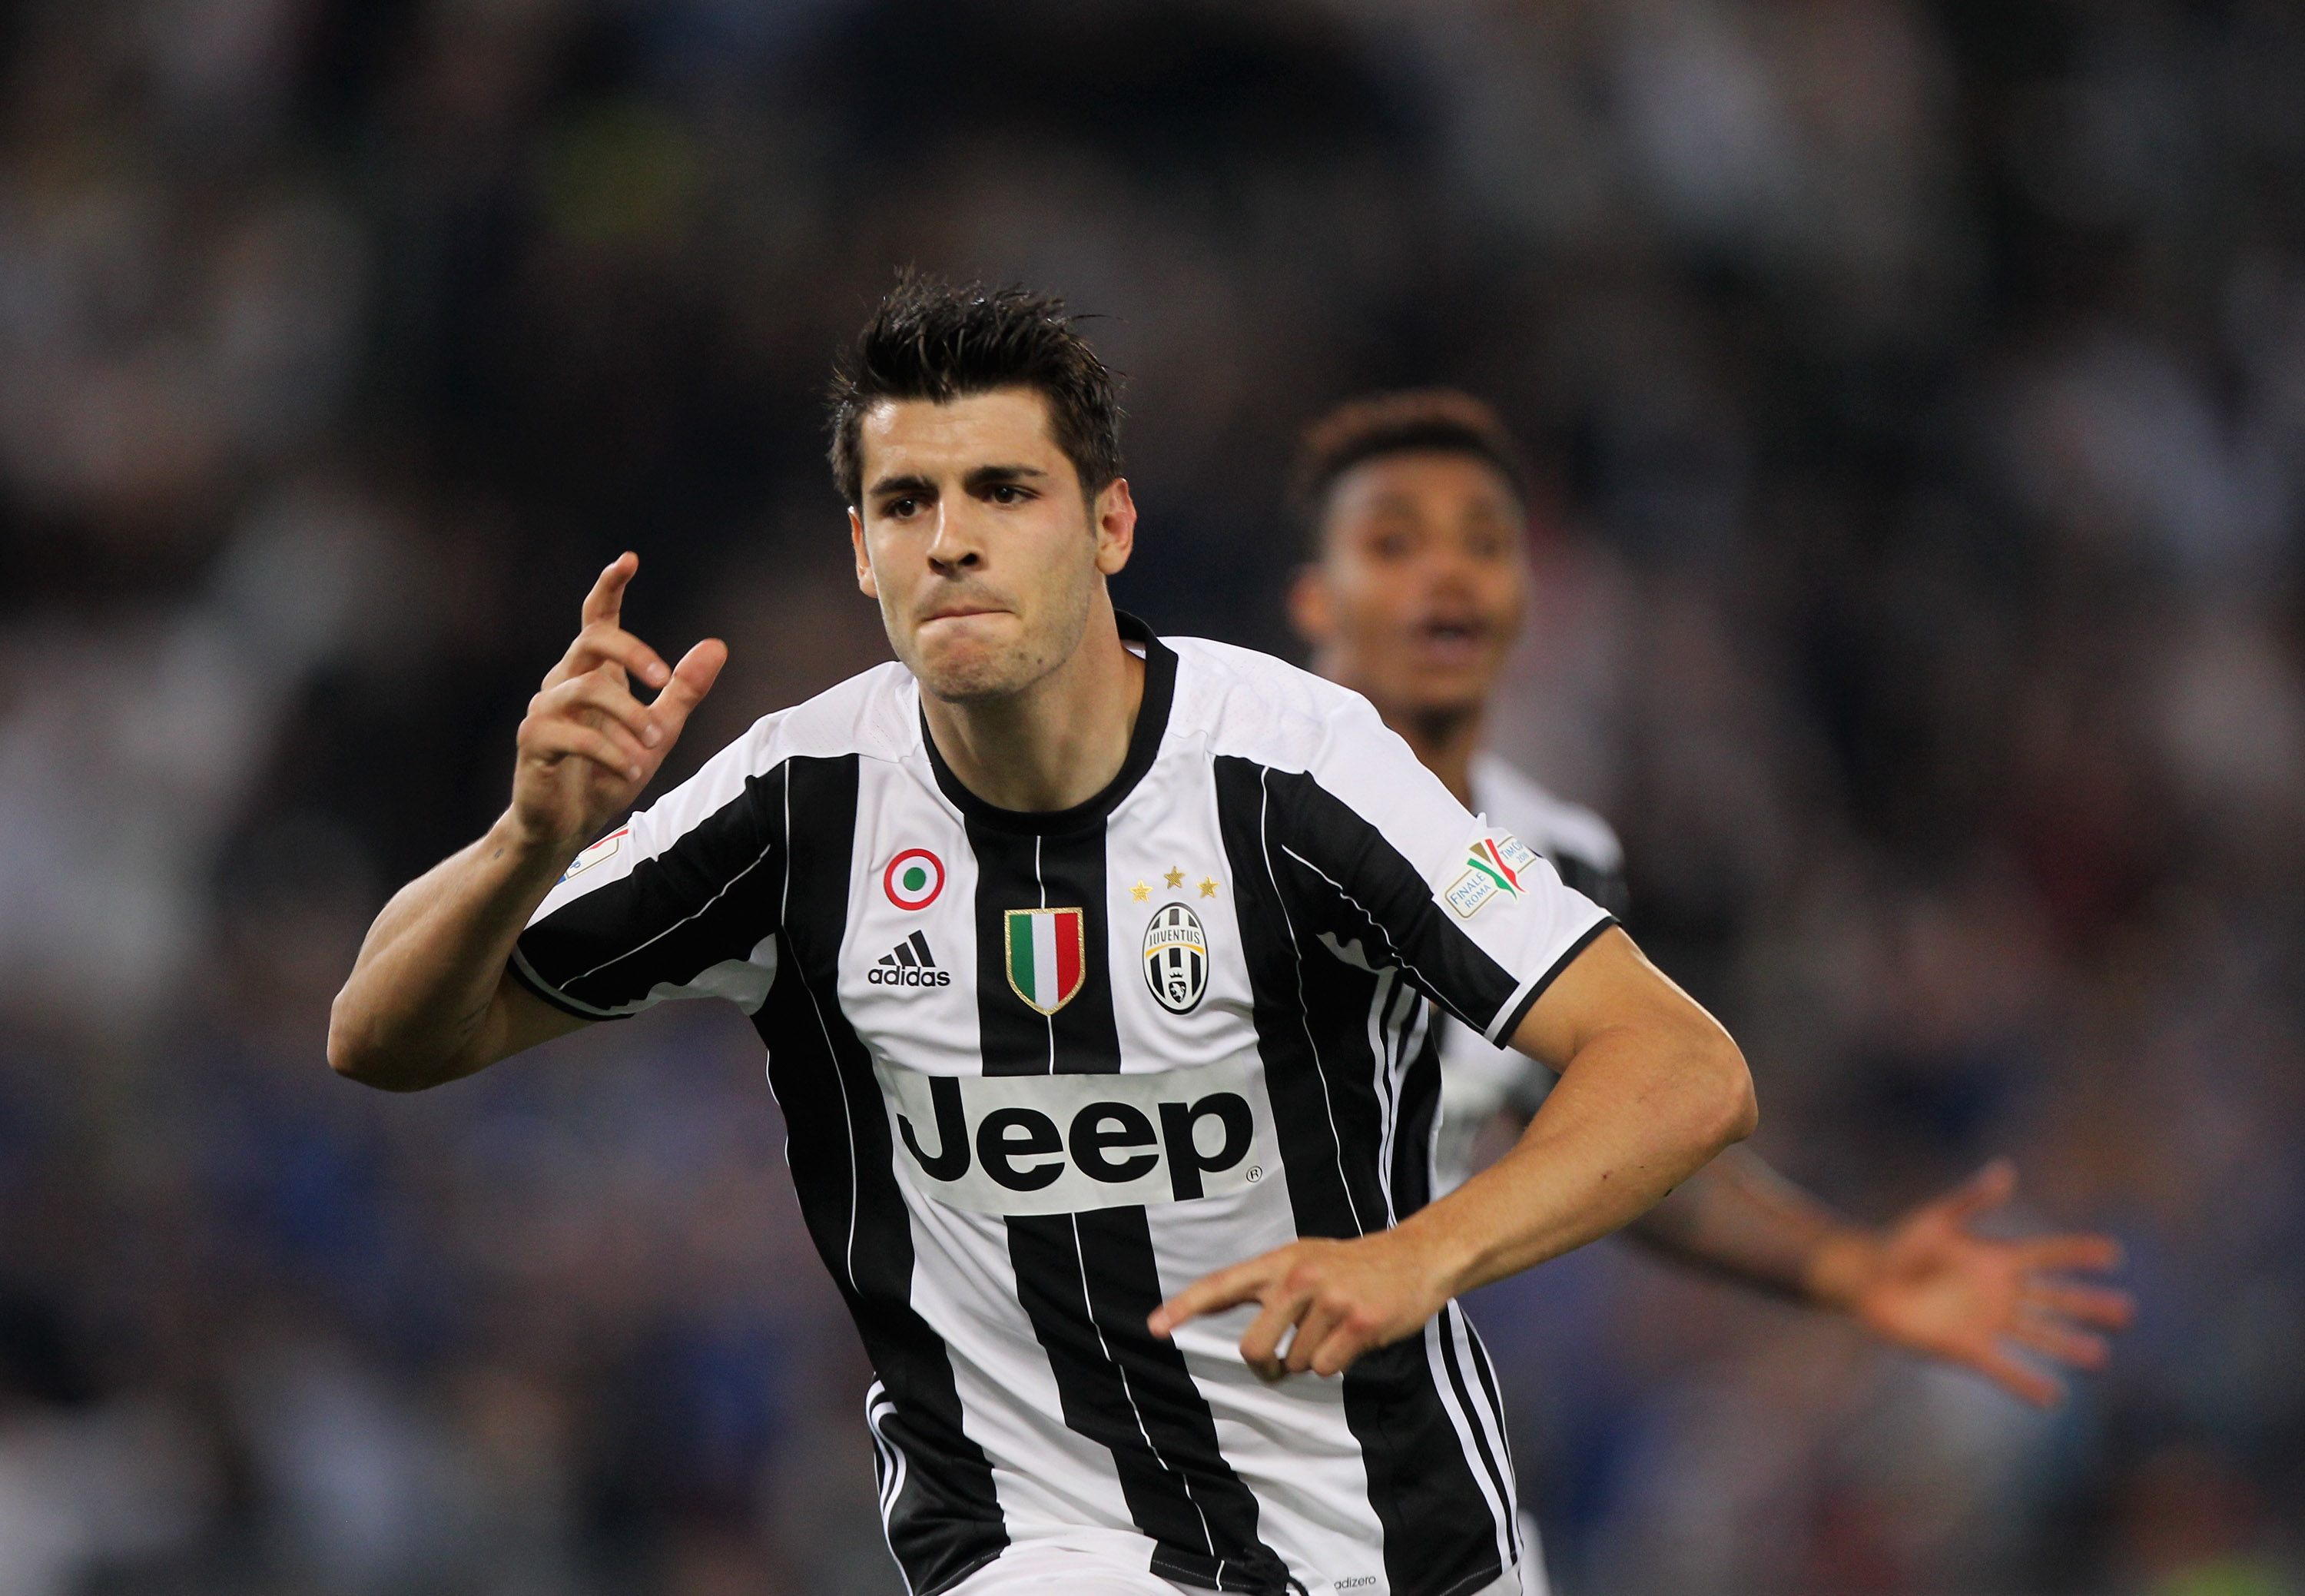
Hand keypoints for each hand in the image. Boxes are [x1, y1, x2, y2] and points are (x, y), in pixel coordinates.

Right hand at [513, 553, 726, 855]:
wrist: (568, 825)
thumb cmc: (608, 772)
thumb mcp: (658, 731)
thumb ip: (683, 691)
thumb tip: (717, 645)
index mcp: (594, 673)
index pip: (598, 618)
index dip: (610, 587)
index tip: (629, 560)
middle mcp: (565, 681)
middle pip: (593, 638)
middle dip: (634, 651)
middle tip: (664, 679)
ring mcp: (545, 709)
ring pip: (587, 688)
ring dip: (629, 715)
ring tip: (652, 744)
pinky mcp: (534, 740)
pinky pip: (574, 735)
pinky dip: (610, 752)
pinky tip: (631, 769)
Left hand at [1148, 1232, 1449, 1378]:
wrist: (1414, 1258)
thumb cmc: (1351, 1267)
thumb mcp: (1303, 1261)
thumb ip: (1268, 1287)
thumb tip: (1234, 1327)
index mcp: (1279, 1262)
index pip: (1220, 1285)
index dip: (1183, 1307)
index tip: (1154, 1327)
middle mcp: (1298, 1277)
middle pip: (1254, 1347)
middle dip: (1265, 1366)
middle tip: (1278, 1365)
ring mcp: (1328, 1300)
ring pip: (1295, 1363)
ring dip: (1312, 1358)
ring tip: (1336, 1329)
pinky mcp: (1357, 1323)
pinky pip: (1326, 1368)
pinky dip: (1338, 1363)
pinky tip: (1355, 1337)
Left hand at [1812, 1159, 2133, 1405]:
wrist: (1865, 1280)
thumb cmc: (1898, 1243)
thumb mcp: (1936, 1218)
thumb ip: (1972, 1198)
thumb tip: (2005, 1169)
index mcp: (1996, 1258)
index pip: (2047, 1254)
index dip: (2078, 1253)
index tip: (2114, 1253)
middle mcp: (1999, 1292)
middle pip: (2054, 1299)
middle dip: (2088, 1304)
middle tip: (2127, 1311)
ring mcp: (1986, 1321)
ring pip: (2038, 1335)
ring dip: (2067, 1345)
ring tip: (2098, 1355)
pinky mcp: (1967, 1349)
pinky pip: (2004, 1369)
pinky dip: (2027, 1383)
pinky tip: (2053, 1396)